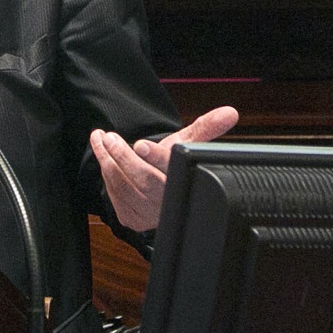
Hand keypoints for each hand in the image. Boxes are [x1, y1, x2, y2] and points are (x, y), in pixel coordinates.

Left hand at [91, 104, 239, 231]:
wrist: (163, 198)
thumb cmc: (171, 166)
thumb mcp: (187, 145)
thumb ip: (205, 128)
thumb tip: (230, 112)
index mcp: (183, 179)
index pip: (172, 167)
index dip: (156, 157)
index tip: (141, 145)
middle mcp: (168, 200)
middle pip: (144, 179)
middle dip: (124, 157)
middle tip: (111, 138)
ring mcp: (149, 212)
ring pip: (124, 186)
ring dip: (108, 159)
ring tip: (102, 138)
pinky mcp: (133, 219)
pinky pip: (114, 194)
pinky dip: (105, 170)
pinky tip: (101, 152)